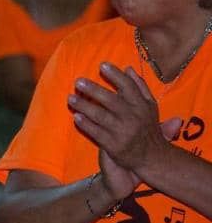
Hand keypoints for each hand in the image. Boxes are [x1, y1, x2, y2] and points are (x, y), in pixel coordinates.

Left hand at [68, 64, 174, 180]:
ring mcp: (123, 132)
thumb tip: (128, 68)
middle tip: (78, 81)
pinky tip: (75, 117)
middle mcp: (133, 117)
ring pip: (101, 116)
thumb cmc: (148, 128)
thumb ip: (139, 87)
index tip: (102, 65)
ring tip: (70, 98)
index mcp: (142, 105)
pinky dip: (86, 125)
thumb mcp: (150, 106)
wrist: (153, 157)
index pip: (128, 86)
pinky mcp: (114, 145)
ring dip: (84, 106)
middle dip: (94, 90)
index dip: (115, 75)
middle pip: (111, 100)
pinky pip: (97, 133)